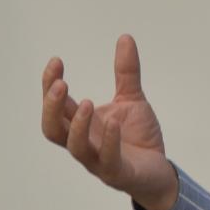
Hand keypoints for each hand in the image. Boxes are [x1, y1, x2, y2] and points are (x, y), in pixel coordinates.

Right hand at [41, 34, 178, 209]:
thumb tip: (125, 37)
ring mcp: (98, 160)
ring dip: (78, 125)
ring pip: (75, 147)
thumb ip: (126, 72)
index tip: (56, 61)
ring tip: (87, 102)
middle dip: (51, 107)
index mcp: (82, 124)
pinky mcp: (118, 172)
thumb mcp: (132, 99)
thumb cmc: (138, 138)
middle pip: (53, 129)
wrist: (159, 171)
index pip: (57, 106)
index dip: (50, 85)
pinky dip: (109, 141)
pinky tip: (114, 122)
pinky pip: (107, 160)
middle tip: (60, 84)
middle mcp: (84, 143)